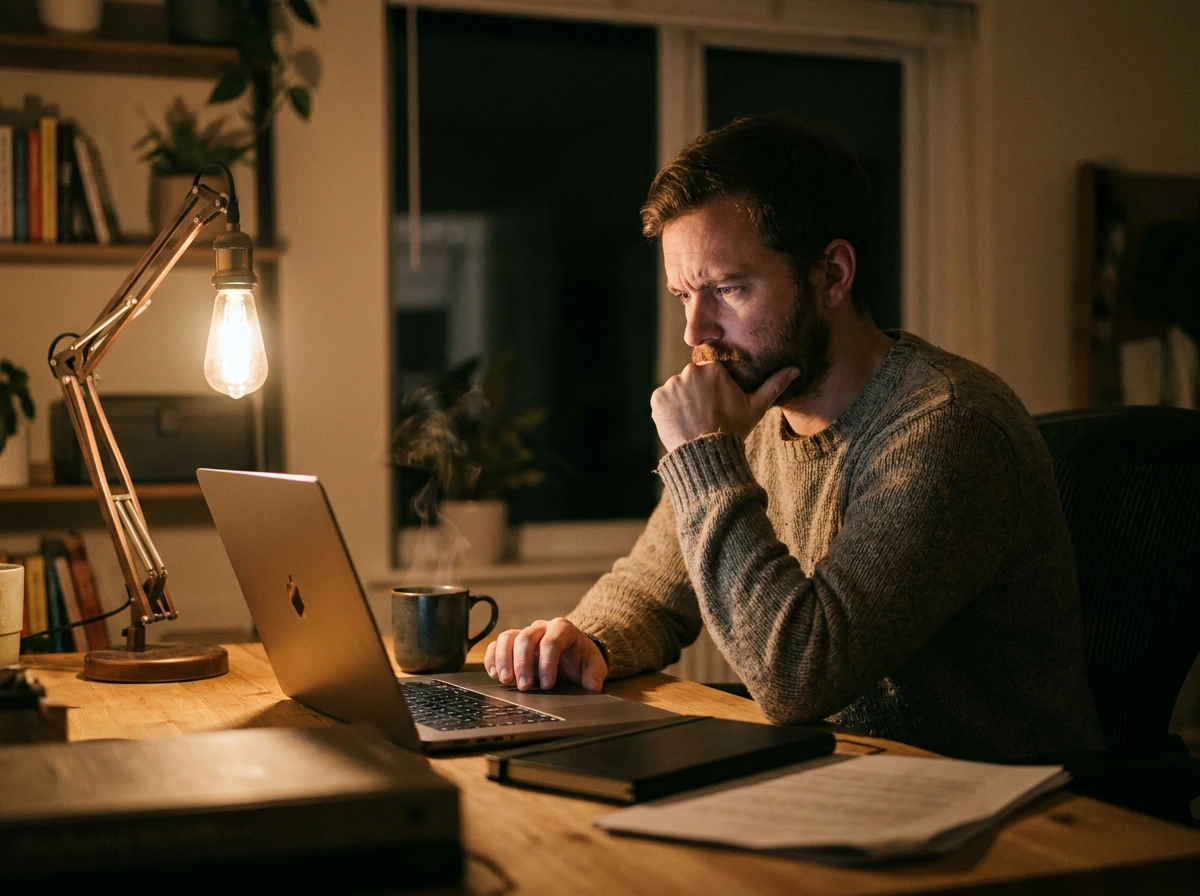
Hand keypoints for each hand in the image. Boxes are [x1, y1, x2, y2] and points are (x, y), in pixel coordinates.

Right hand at [484, 617, 607, 691]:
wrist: (573, 652)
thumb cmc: (582, 658)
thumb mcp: (595, 666)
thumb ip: (595, 675)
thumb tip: (592, 688)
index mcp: (563, 629)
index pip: (551, 641)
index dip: (547, 663)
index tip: (547, 685)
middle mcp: (542, 628)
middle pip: (526, 638)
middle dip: (523, 663)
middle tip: (524, 686)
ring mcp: (525, 633)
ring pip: (508, 637)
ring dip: (503, 659)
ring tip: (505, 680)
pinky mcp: (513, 643)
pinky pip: (497, 644)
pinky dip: (492, 657)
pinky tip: (494, 674)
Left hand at [650, 362, 798, 452]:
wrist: (706, 455)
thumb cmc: (734, 430)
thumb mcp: (756, 407)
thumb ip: (774, 385)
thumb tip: (795, 368)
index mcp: (713, 368)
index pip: (710, 374)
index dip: (714, 391)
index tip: (718, 406)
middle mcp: (690, 371)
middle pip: (693, 379)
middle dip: (698, 394)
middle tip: (706, 415)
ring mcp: (671, 385)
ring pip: (677, 389)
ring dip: (683, 402)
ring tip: (694, 420)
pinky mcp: (657, 398)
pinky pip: (663, 400)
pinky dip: (669, 410)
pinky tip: (681, 423)